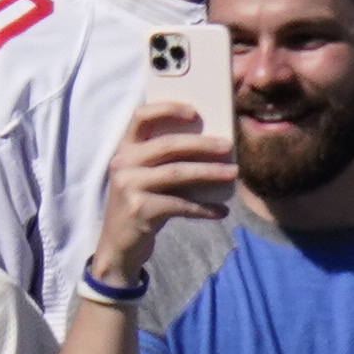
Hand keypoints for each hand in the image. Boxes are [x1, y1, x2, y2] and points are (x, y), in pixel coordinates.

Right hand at [94, 91, 238, 274]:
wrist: (119, 245)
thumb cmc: (143, 203)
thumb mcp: (146, 177)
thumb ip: (166, 160)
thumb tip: (214, 145)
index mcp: (126, 149)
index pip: (141, 116)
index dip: (168, 109)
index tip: (195, 112)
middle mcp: (123, 163)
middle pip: (168, 145)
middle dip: (203, 144)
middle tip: (229, 146)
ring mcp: (128, 186)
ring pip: (178, 173)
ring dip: (210, 172)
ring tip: (234, 173)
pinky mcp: (140, 209)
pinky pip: (181, 205)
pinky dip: (204, 208)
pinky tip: (222, 210)